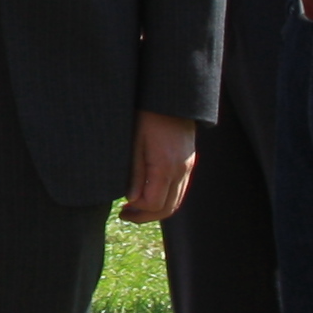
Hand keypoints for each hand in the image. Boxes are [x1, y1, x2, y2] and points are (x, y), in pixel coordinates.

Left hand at [122, 110, 196, 224]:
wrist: (171, 96)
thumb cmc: (147, 115)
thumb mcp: (134, 143)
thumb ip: (135, 174)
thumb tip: (132, 200)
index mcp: (166, 167)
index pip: (154, 204)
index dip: (137, 211)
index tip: (122, 209)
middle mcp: (181, 170)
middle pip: (168, 208)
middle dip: (146, 216)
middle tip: (126, 214)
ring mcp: (188, 166)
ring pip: (176, 200)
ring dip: (156, 208)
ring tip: (135, 205)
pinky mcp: (189, 161)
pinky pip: (180, 188)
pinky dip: (165, 197)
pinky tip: (149, 191)